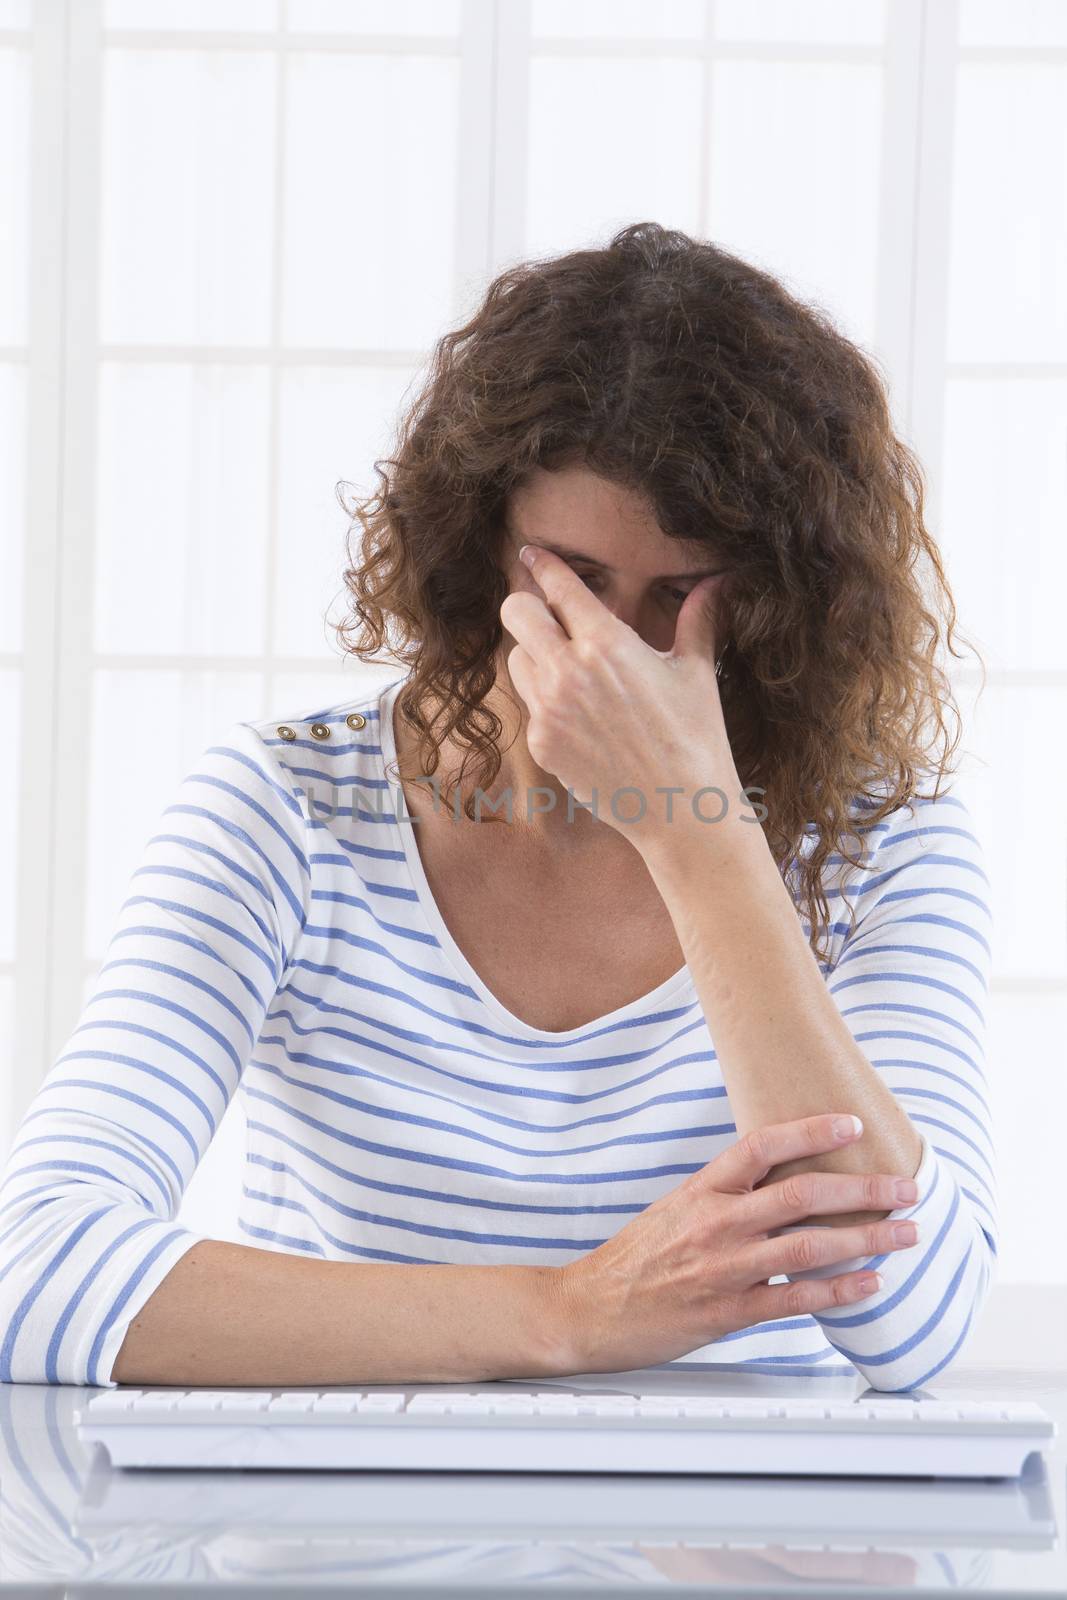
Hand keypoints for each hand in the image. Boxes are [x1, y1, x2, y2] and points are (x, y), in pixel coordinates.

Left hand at [499, 543, 739, 844]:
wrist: (680, 808)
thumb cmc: (695, 737)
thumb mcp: (697, 672)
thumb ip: (698, 619)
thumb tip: (718, 581)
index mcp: (608, 644)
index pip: (559, 587)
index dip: (543, 564)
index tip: (532, 554)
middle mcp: (569, 672)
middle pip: (515, 612)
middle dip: (528, 607)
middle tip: (546, 615)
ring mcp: (549, 710)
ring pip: (516, 658)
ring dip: (536, 656)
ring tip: (572, 672)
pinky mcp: (542, 743)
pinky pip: (529, 704)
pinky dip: (546, 700)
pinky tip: (579, 715)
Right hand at [552, 1112, 920, 1374]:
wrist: (586, 1309)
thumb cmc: (634, 1259)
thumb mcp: (674, 1209)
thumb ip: (724, 1195)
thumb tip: (780, 1180)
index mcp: (701, 1190)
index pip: (761, 1145)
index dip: (810, 1130)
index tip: (852, 1125)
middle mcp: (716, 1223)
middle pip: (800, 1194)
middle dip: (862, 1189)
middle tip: (906, 1185)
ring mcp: (724, 1269)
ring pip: (808, 1246)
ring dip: (866, 1239)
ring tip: (906, 1234)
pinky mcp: (727, 1313)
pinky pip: (794, 1299)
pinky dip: (838, 1291)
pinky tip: (869, 1284)